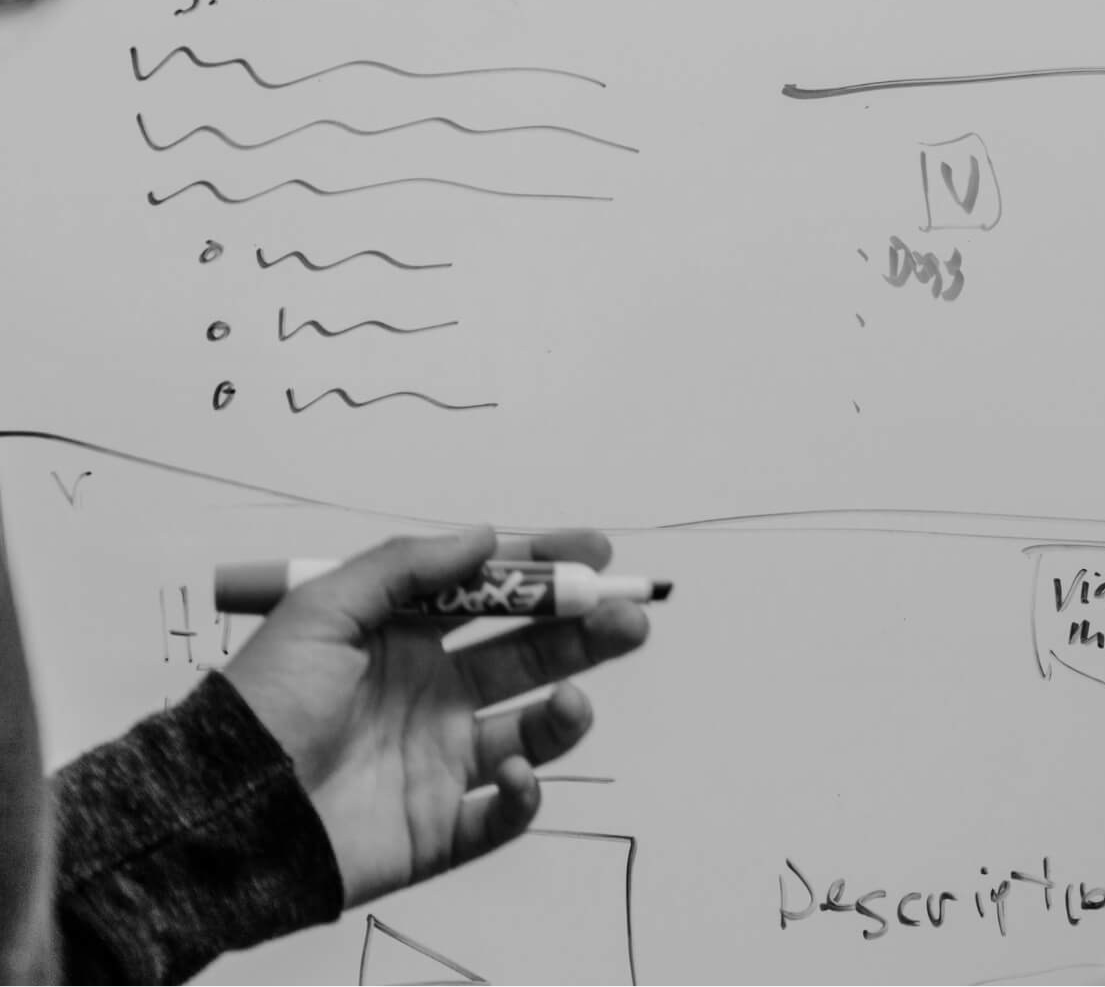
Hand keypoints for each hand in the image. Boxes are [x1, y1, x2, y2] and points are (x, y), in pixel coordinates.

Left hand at [223, 527, 648, 907]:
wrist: (222, 817)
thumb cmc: (264, 707)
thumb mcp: (322, 612)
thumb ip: (408, 568)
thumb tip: (486, 536)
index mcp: (404, 639)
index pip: (492, 596)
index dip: (545, 572)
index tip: (595, 553)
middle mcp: (432, 695)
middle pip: (529, 654)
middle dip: (584, 633)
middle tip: (626, 616)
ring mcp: (441, 761)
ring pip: (533, 730)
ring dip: (567, 709)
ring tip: (570, 700)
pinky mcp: (444, 826)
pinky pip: (509, 811)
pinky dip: (527, 794)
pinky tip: (514, 773)